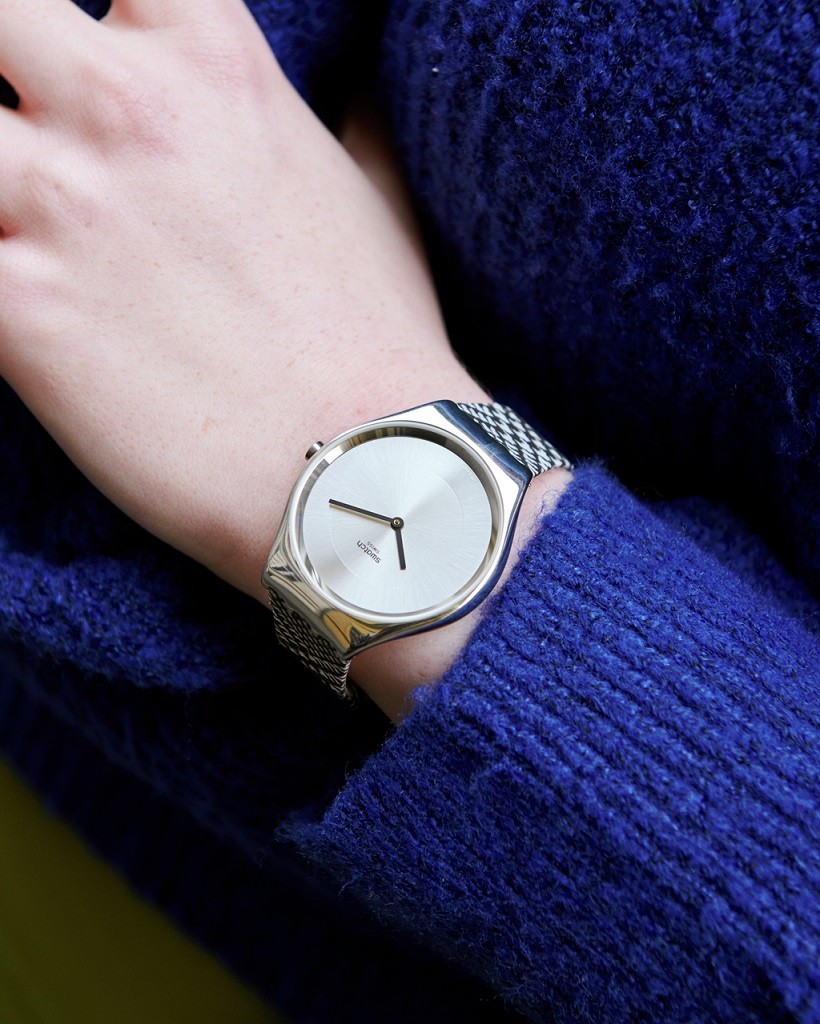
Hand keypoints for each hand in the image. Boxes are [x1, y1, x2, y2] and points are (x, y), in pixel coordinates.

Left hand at [0, 0, 481, 589]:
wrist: (369, 475)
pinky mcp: (19, 315)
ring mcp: (62, 209)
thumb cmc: (381, 347)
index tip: (83, 55)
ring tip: (10, 223)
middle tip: (26, 147)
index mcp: (217, 73)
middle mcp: (125, 114)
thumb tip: (366, 93)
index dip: (92, 9)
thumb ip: (357, 128)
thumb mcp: (383, 206)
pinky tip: (8, 307)